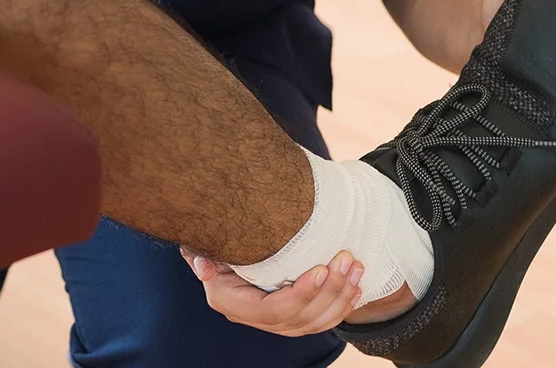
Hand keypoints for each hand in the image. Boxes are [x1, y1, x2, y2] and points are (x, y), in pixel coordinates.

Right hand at [179, 247, 366, 335]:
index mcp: (231, 301)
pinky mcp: (291, 315)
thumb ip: (200, 254)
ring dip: (340, 297)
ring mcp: (274, 319)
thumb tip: (204, 270)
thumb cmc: (216, 234)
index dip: (299, 295)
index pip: (271, 310)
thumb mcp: (201, 241)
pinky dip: (341, 306)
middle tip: (346, 259)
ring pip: (314, 322)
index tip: (320, 269)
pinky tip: (355, 286)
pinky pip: (320, 320)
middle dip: (328, 291)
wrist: (228, 233)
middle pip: (298, 318)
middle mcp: (253, 316)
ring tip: (356, 267)